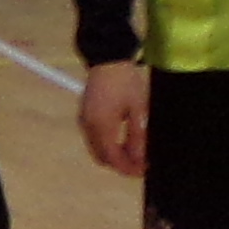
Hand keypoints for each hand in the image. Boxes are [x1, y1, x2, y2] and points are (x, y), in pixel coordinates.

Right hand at [77, 58, 150, 177]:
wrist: (108, 59)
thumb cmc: (126, 82)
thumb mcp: (138, 109)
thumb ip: (138, 136)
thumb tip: (141, 158)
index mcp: (102, 126)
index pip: (113, 158)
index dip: (128, 168)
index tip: (144, 169)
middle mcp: (89, 126)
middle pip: (102, 158)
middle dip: (120, 164)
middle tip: (140, 163)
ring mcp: (84, 121)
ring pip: (97, 149)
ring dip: (114, 155)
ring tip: (134, 151)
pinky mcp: (84, 115)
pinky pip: (94, 139)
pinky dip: (107, 145)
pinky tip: (122, 139)